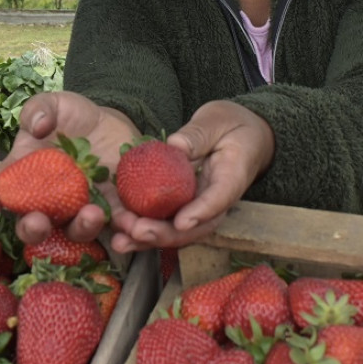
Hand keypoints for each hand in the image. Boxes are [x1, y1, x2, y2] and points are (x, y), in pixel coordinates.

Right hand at [0, 91, 139, 246]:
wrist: (110, 123)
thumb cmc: (72, 116)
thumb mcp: (53, 104)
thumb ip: (38, 109)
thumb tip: (38, 127)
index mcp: (25, 173)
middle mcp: (48, 199)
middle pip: (32, 225)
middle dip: (31, 230)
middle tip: (37, 223)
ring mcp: (79, 207)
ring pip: (74, 231)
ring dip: (81, 228)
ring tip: (92, 214)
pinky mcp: (111, 209)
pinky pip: (115, 227)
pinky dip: (122, 233)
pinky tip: (129, 228)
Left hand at [111, 100, 275, 251]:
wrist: (243, 136)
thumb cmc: (231, 126)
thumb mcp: (217, 121)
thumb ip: (197, 134)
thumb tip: (174, 146)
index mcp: (232, 177)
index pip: (219, 198)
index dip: (200, 212)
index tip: (180, 222)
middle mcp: (216, 200)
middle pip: (195, 227)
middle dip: (165, 234)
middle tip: (136, 232)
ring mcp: (199, 206)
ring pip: (177, 231)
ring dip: (149, 239)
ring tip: (121, 242)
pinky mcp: (184, 205)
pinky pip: (165, 221)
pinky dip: (143, 229)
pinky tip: (119, 233)